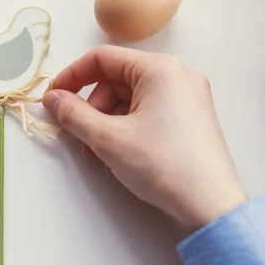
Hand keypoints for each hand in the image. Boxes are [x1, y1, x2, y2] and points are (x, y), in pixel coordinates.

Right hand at [42, 46, 246, 232]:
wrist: (211, 206)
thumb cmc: (162, 165)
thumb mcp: (107, 138)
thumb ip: (73, 114)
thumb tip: (53, 99)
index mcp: (160, 68)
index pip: (102, 58)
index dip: (72, 77)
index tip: (53, 99)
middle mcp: (178, 75)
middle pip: (117, 81)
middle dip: (94, 109)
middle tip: (84, 139)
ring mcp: (189, 97)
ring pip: (132, 99)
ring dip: (109, 124)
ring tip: (105, 156)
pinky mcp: (193, 118)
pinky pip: (150, 112)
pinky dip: (130, 129)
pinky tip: (125, 157)